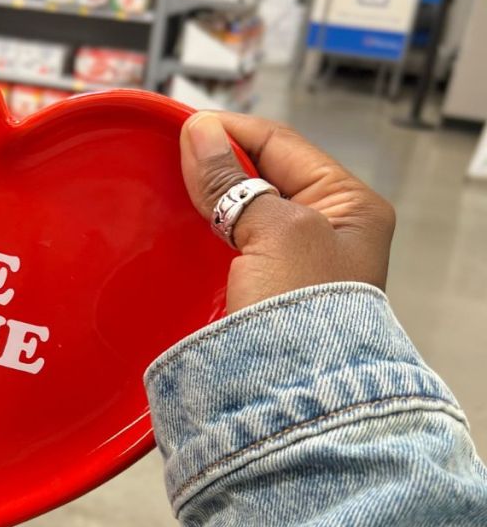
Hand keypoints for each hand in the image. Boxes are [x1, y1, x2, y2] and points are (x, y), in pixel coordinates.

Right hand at [180, 111, 395, 313]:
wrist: (296, 398)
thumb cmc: (307, 316)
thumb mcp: (276, 230)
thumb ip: (234, 179)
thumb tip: (199, 132)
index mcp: (350, 205)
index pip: (283, 145)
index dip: (233, 131)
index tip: (187, 127)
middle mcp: (327, 229)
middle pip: (263, 174)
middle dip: (219, 163)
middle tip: (174, 155)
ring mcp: (295, 261)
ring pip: (244, 208)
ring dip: (211, 195)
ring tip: (174, 185)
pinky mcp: (263, 289)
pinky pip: (232, 242)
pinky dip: (208, 229)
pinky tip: (186, 224)